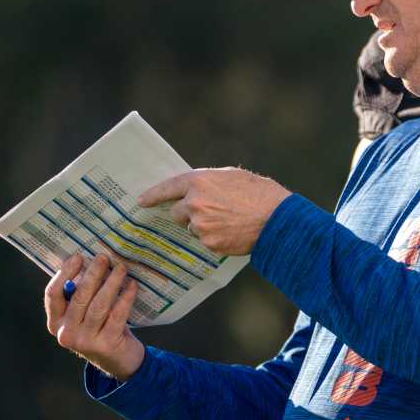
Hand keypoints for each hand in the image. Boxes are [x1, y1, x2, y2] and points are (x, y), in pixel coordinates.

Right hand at [44, 253, 144, 379]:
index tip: (78, 256)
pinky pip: (117, 315)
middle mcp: (66, 333)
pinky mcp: (106, 344)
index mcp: (55, 323)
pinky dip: (125, 297)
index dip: (64, 273)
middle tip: (104, 257)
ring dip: (111, 283)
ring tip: (121, 268)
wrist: (117, 360)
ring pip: (98, 305)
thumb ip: (79, 293)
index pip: (52, 295)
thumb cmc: (99, 328)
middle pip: (78, 297)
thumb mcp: (83, 314)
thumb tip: (87, 260)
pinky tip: (132, 285)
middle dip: (92, 274)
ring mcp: (85, 341)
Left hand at [138, 167, 289, 255]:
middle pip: (177, 212)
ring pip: (193, 228)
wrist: (277, 219)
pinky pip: (205, 241)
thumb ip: (209, 182)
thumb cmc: (259, 193)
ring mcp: (201, 225)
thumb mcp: (232, 176)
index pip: (167, 188)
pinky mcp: (209, 243)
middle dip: (186, 213)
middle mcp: (195, 203)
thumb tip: (196, 190)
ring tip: (228, 221)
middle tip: (206, 212)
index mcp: (199, 181)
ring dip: (204, 226)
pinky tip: (232, 232)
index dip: (153, 195)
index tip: (142, 201)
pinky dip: (215, 238)